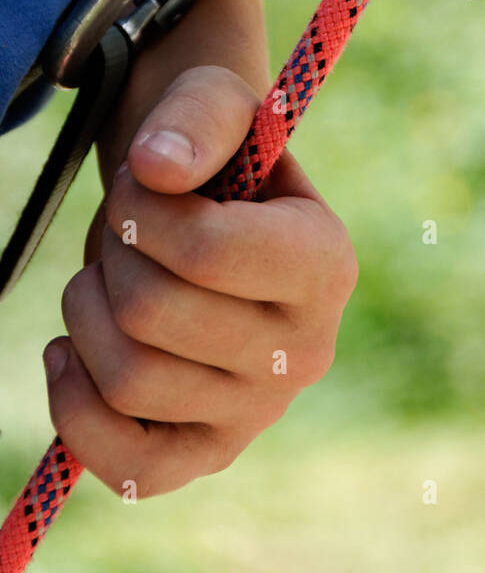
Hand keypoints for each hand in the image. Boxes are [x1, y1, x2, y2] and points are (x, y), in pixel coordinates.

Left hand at [43, 65, 356, 497]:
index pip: (208, 251)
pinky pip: (128, 467)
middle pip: (152, 314)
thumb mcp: (215, 105)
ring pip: (128, 379)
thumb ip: (196, 118)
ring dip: (83, 312)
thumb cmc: (216, 159)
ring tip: (102, 277)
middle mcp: (307, 349)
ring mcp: (260, 412)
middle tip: (122, 230)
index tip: (138, 184)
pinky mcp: (210, 455)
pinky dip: (74, 407)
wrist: (212, 216)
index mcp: (326, 263)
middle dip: (111, 255)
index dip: (142, 211)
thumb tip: (156, 169)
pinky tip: (69, 352)